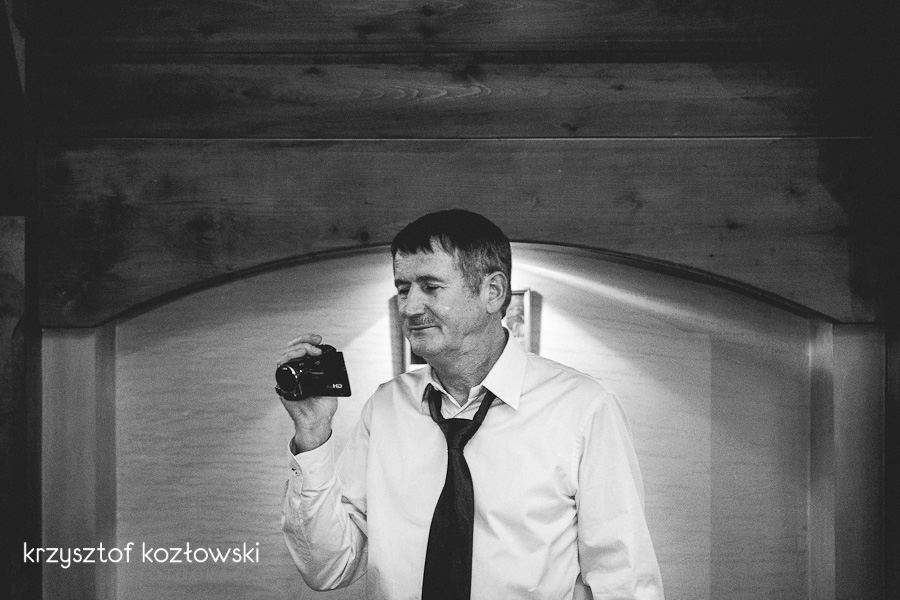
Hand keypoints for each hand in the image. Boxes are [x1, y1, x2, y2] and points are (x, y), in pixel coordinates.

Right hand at [277, 333, 338, 451]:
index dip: (308, 340)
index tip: (318, 339)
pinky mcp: (283, 385)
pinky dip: (288, 360)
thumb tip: (334, 363)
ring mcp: (289, 377)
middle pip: (293, 348)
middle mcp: (296, 371)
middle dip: (304, 342)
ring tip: (309, 350)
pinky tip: (297, 357)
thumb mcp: (331, 386)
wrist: (317, 421)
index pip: (304, 349)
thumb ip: (330, 375)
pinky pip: (281, 368)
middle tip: (315, 345)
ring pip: (286, 355)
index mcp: (307, 370)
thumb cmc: (323, 407)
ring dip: (298, 349)